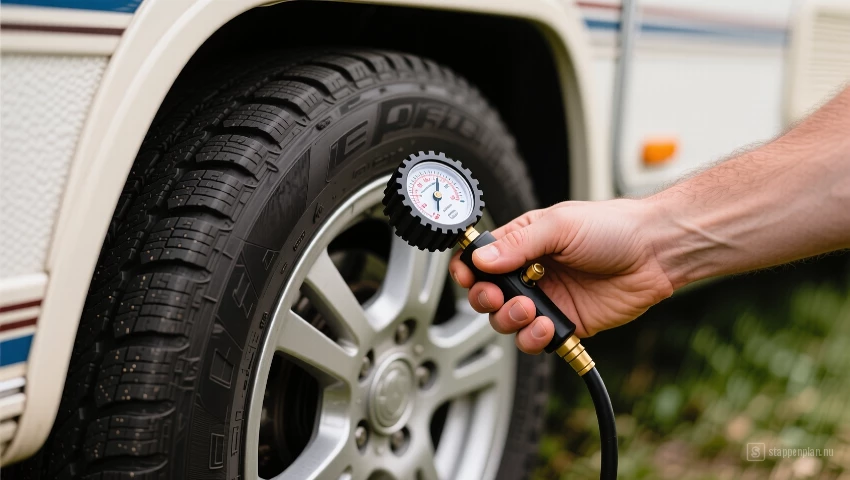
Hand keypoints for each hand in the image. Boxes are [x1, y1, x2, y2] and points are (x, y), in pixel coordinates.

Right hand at [449, 199, 674, 353]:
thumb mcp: (559, 225)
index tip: (467, 277)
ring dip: (509, 320)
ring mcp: (546, 299)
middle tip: (498, 296)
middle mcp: (530, 273)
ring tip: (529, 310)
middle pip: (486, 294)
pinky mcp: (564, 323)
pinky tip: (546, 326)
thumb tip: (481, 259)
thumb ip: (518, 243)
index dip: (467, 270)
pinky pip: (535, 339)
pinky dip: (533, 338)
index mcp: (523, 242)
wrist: (654, 253)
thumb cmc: (613, 227)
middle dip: (485, 299)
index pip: (480, 259)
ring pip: (506, 322)